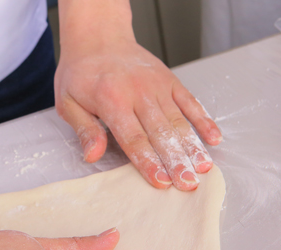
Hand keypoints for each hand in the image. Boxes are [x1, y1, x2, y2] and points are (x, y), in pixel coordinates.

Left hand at [55, 0, 221, 190]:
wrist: (97, 36)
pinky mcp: (170, 80)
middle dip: (177, 161)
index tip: (162, 182)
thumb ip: (83, 130)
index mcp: (111, 100)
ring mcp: (157, 85)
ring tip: (204, 168)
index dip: (149, 162)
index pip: (134, 138)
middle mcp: (138, 92)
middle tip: (188, 183)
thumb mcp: (67, 102)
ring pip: (179, 121)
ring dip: (193, 146)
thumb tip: (92, 155)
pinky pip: (190, 102)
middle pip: (161, 133)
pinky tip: (213, 138)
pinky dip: (203, 120)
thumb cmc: (81, 72)